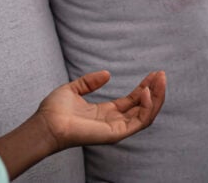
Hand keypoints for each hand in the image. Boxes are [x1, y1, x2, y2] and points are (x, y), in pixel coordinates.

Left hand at [37, 70, 166, 150]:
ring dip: (156, 98)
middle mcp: (114, 122)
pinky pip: (139, 121)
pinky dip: (146, 107)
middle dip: (155, 91)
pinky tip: (146, 91)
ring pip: (146, 115)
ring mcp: (116, 129)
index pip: (133, 101)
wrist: (46, 123)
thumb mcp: (74, 89)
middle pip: (143, 108)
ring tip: (160, 80)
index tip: (153, 74)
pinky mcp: (115, 134)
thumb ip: (90, 82)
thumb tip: (107, 73)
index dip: (144, 87)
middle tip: (161, 75)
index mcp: (106, 113)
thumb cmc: (54, 110)